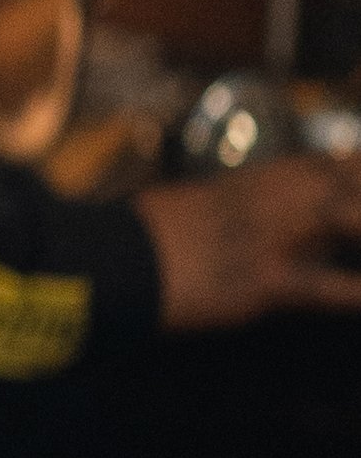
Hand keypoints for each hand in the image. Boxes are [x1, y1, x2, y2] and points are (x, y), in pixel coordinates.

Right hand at [136, 153, 360, 329]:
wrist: (120, 260)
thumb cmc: (155, 232)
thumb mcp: (204, 205)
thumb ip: (248, 204)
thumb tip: (265, 210)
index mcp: (263, 179)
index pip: (336, 164)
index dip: (355, 168)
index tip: (359, 172)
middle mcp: (277, 200)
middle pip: (349, 183)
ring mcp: (275, 238)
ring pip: (348, 219)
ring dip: (359, 222)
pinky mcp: (267, 281)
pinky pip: (325, 287)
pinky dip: (353, 293)